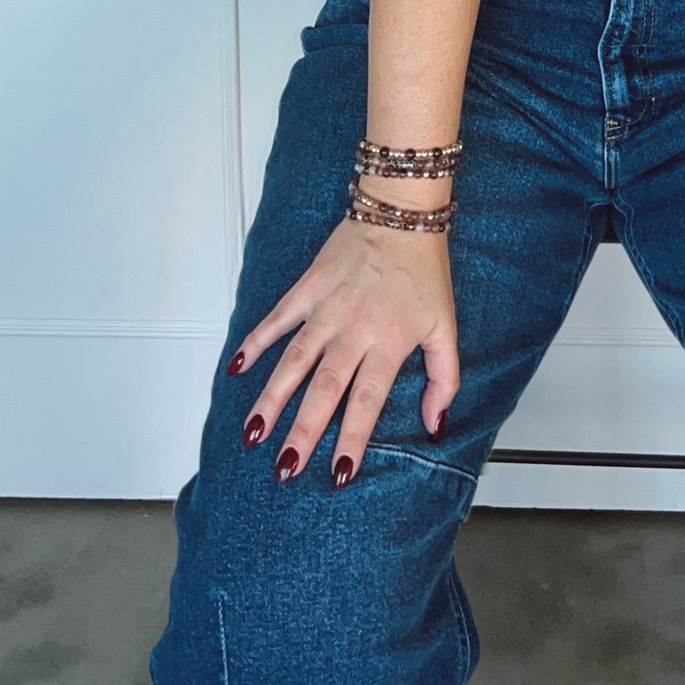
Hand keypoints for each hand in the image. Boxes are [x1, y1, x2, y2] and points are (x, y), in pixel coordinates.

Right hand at [229, 215, 459, 484]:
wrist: (401, 211)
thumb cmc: (425, 269)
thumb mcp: (446, 326)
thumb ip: (445, 378)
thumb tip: (435, 424)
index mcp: (389, 342)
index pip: (367, 399)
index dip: (352, 437)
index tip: (339, 472)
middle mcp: (354, 328)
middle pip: (324, 387)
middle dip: (303, 430)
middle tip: (285, 466)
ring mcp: (327, 307)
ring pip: (293, 360)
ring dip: (272, 397)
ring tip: (254, 433)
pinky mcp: (308, 286)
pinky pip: (277, 319)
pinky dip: (256, 341)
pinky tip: (238, 367)